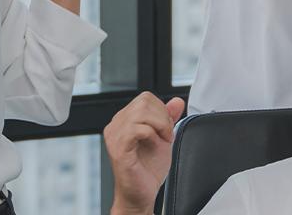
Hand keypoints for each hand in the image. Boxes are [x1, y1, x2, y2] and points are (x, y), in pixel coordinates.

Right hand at [103, 92, 185, 214]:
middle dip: (163, 117)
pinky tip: (155, 144)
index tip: (167, 128)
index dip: (162, 110)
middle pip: (144, 101)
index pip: (145, 98)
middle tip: (167, 136)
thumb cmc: (147, 170)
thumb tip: (177, 101)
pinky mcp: (118, 149)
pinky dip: (152, 134)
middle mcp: (116, 125)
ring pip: (141, 112)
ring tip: (162, 140)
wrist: (142, 193)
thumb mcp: (163, 138)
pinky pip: (137, 129)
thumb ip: (168, 118)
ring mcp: (115, 136)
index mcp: (124, 120)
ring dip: (160, 126)